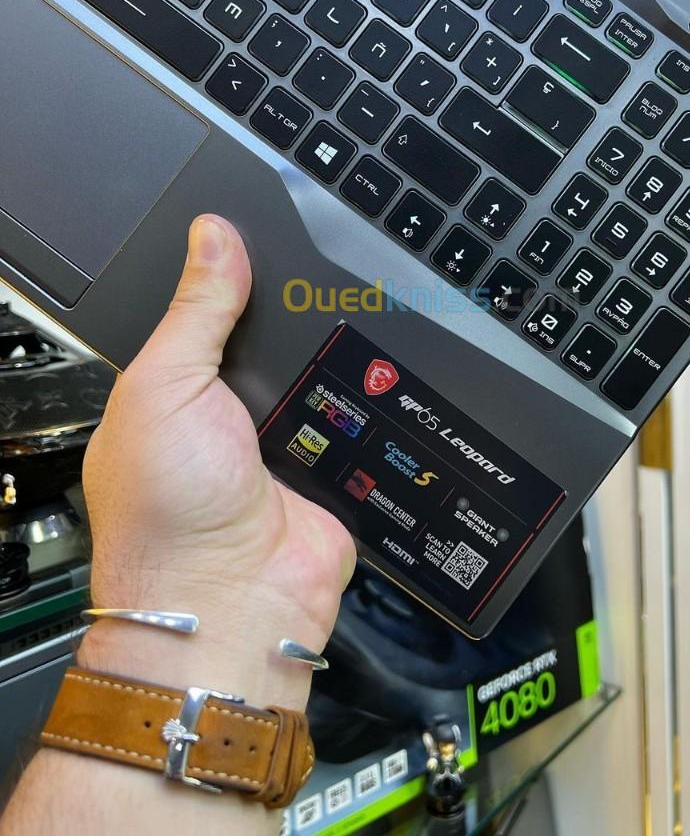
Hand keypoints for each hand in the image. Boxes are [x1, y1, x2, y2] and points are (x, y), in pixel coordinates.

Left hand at [78, 214, 355, 707]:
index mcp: (177, 392)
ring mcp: (282, 443)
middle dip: (294, 319)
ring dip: (334, 359)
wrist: (231, 604)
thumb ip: (194, 311)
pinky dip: (368, 401)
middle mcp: (230, 416)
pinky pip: (358, 420)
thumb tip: (211, 235)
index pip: (213, 314)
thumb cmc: (168, 516)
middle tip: (316, 282)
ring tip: (349, 320)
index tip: (267, 236)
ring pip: (322, 373)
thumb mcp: (165, 386)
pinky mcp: (330, 468)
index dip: (237, 278)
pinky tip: (375, 370)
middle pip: (276, 341)